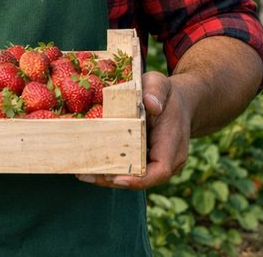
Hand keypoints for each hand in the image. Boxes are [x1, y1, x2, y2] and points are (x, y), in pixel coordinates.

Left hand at [75, 71, 192, 189]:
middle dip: (113, 180)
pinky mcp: (149, 162)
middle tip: (85, 174)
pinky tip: (91, 166)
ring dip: (109, 177)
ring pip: (135, 177)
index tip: (115, 178)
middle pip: (142, 178)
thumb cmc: (166, 94)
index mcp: (173, 143)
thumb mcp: (160, 83)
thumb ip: (156, 90)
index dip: (138, 179)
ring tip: (83, 173)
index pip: (160, 170)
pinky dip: (113, 169)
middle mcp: (170, 160)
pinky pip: (132, 170)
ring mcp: (159, 164)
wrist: (179, 104)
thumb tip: (150, 104)